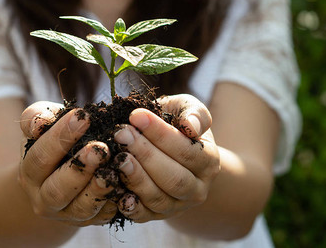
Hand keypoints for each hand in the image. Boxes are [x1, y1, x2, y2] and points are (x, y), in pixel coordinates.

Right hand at [18, 101, 117, 225]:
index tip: (83, 117)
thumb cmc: (53, 140)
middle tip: (100, 149)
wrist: (59, 174)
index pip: (40, 157)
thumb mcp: (42, 125)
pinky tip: (126, 186)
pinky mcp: (90, 221)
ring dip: (99, 189)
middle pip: (58, 190)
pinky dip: (116, 202)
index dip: (60, 137)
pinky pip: (103, 216)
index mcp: (29, 173)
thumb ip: (37, 118)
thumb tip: (39, 125)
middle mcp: (44, 199)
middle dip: (80, 169)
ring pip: (82, 208)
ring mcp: (67, 214)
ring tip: (114, 169)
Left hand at [113, 94, 219, 221]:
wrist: (170, 150)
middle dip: (145, 155)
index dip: (160, 134)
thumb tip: (190, 126)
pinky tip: (118, 193)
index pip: (186, 150)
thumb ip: (193, 113)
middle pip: (173, 177)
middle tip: (121, 134)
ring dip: (135, 177)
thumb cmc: (175, 123)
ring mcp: (177, 205)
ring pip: (158, 198)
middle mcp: (197, 189)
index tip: (136, 116)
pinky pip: (144, 215)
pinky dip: (131, 207)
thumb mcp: (187, 109)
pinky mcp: (157, 216)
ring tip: (117, 157)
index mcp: (208, 161)